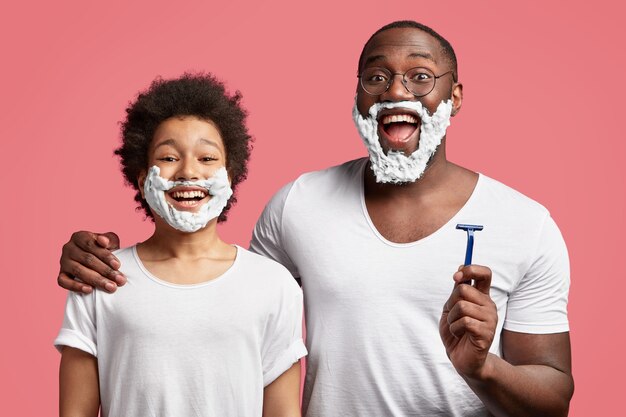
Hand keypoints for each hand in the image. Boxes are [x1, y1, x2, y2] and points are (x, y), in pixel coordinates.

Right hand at [57, 231, 124, 293]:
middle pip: (87, 259)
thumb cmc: (104, 250)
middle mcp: (68, 247)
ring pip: (79, 271)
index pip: (92, 245)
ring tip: (111, 287)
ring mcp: (63, 261)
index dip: (105, 255)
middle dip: (106, 271)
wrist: (97, 261)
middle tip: (120, 280)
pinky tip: (90, 290)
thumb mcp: (110, 242)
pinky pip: (64, 281)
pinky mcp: (61, 274)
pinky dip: (76, 286)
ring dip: (97, 280)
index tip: (118, 266)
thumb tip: (103, 241)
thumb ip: (108, 239)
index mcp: (79, 236)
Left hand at [439, 265, 496, 379]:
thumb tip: (460, 270)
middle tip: (453, 316)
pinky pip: (464, 322)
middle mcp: (489, 306)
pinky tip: (459, 335)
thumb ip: (456, 291)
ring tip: (456, 328)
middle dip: (451, 303)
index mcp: (482, 297)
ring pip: (462, 306)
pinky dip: (454, 328)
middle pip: (464, 289)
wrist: (461, 359)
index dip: (471, 269)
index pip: (484, 274)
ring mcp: (490, 319)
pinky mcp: (486, 333)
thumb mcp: (451, 308)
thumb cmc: (456, 333)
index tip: (456, 276)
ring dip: (451, 318)